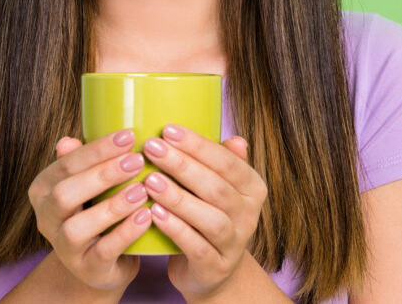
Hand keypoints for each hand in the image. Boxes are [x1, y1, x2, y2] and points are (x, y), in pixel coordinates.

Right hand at [27, 128, 151, 293]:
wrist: (99, 262)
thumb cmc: (95, 210)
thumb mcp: (88, 183)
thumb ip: (83, 160)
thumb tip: (67, 140)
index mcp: (43, 189)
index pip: (66, 164)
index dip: (97, 149)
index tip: (129, 136)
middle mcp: (46, 218)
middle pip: (65, 193)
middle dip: (102, 175)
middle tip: (137, 160)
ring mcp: (64, 248)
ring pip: (78, 227)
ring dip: (112, 206)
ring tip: (142, 189)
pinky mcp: (86, 269)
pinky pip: (103, 251)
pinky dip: (125, 233)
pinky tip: (146, 216)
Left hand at [140, 124, 268, 298]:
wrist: (212, 272)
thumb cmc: (207, 216)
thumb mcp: (216, 186)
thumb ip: (220, 162)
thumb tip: (235, 138)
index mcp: (252, 188)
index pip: (228, 162)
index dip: (198, 145)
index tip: (167, 129)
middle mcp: (249, 216)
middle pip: (217, 187)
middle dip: (183, 165)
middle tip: (151, 148)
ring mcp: (234, 244)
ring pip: (210, 218)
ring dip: (178, 198)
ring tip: (149, 180)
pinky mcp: (215, 268)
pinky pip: (197, 247)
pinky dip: (176, 230)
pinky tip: (154, 214)